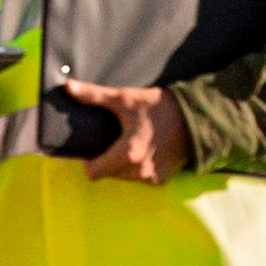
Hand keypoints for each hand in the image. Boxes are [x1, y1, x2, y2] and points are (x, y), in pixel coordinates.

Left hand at [59, 76, 193, 184]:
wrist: (197, 116)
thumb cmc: (159, 107)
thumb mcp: (125, 99)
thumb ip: (94, 96)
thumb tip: (68, 87)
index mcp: (126, 155)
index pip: (93, 172)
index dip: (90, 160)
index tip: (98, 145)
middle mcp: (138, 172)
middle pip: (109, 173)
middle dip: (109, 159)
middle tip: (119, 138)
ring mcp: (152, 178)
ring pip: (125, 177)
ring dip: (125, 164)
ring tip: (135, 141)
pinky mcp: (163, 179)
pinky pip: (142, 177)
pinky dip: (141, 167)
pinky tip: (149, 148)